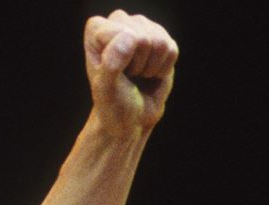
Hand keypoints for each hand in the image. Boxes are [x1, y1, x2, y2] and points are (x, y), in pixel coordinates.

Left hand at [83, 11, 177, 131]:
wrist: (130, 119)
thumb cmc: (113, 104)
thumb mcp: (106, 89)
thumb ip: (112, 63)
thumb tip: (131, 37)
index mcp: (96, 29)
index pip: (122, 33)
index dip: (124, 59)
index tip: (114, 73)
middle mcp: (118, 21)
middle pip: (144, 38)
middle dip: (139, 64)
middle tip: (128, 76)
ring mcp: (141, 27)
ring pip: (160, 42)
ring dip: (152, 67)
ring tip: (138, 74)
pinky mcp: (161, 38)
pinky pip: (172, 50)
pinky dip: (163, 69)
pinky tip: (150, 74)